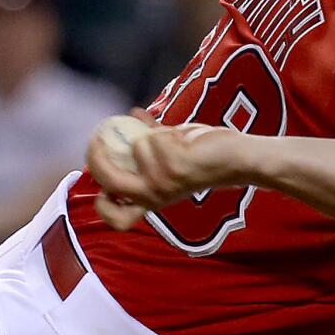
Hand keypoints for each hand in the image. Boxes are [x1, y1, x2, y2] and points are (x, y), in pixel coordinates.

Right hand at [87, 108, 249, 230]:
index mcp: (152, 199)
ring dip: (155, 134)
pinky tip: (186, 138)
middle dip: (97, 158)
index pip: (119, 219)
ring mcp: (164, 182)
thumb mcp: (170, 155)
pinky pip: (156, 137)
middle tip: (96, 137)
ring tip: (176, 138)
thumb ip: (149, 142)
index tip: (98, 185)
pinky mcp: (176, 166)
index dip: (102, 206)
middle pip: (110, 182)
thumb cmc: (205, 155)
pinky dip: (168, 130)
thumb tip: (130, 115)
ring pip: (138, 146)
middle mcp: (154, 195)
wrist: (237, 158)